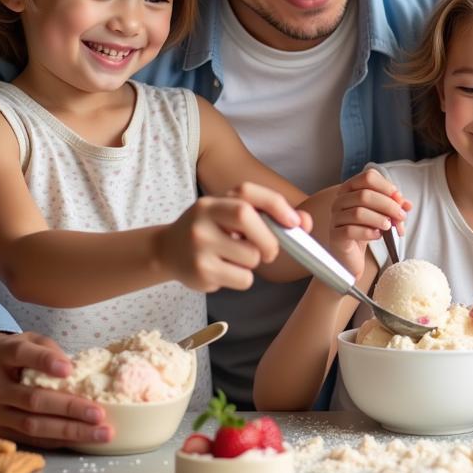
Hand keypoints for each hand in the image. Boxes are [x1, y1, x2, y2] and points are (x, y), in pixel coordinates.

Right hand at [0, 332, 112, 447]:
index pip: (22, 355)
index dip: (46, 362)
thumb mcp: (29, 340)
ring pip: (32, 425)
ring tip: (99, 432)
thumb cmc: (13, 354)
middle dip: (70, 409)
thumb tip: (75, 371)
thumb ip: (49, 350)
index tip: (70, 370)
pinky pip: (30, 439)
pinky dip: (58, 440)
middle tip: (99, 414)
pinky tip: (81, 439)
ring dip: (69, 431)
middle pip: (33, 400)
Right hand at [157, 183, 306, 291]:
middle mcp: (204, 217)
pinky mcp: (201, 271)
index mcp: (216, 201)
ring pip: (250, 256)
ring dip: (253, 263)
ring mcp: (200, 244)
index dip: (276, 206)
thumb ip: (268, 215)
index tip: (294, 223)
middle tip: (270, 253)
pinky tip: (224, 272)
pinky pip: (243, 279)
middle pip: (248, 219)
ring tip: (234, 259)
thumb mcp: (231, 215)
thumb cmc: (211, 231)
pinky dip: (242, 279)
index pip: (248, 193)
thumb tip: (305, 223)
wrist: (167, 250)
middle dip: (269, 239)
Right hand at [329, 169, 410, 276]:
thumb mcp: (383, 214)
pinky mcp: (335, 235)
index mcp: (351, 189)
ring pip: (358, 213)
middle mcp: (340, 200)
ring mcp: (335, 218)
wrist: (352, 253)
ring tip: (389, 227)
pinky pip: (350, 230)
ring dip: (379, 219)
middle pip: (364, 195)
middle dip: (388, 205)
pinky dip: (368, 232)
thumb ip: (394, 207)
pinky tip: (377, 236)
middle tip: (400, 216)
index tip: (399, 199)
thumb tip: (406, 204)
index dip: (386, 186)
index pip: (368, 177)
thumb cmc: (366, 229)